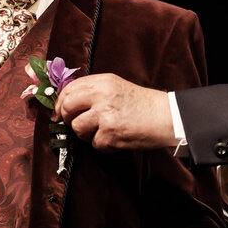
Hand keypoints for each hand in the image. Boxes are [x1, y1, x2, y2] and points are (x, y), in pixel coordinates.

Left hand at [53, 73, 175, 150]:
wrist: (166, 116)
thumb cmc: (142, 104)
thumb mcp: (116, 87)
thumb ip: (93, 92)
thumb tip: (67, 104)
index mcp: (102, 81)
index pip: (69, 89)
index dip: (61, 103)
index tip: (60, 114)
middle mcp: (102, 95)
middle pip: (67, 107)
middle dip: (69, 120)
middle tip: (79, 125)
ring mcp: (105, 114)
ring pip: (77, 128)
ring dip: (87, 135)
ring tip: (103, 132)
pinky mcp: (110, 132)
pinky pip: (95, 144)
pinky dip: (104, 145)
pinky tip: (117, 138)